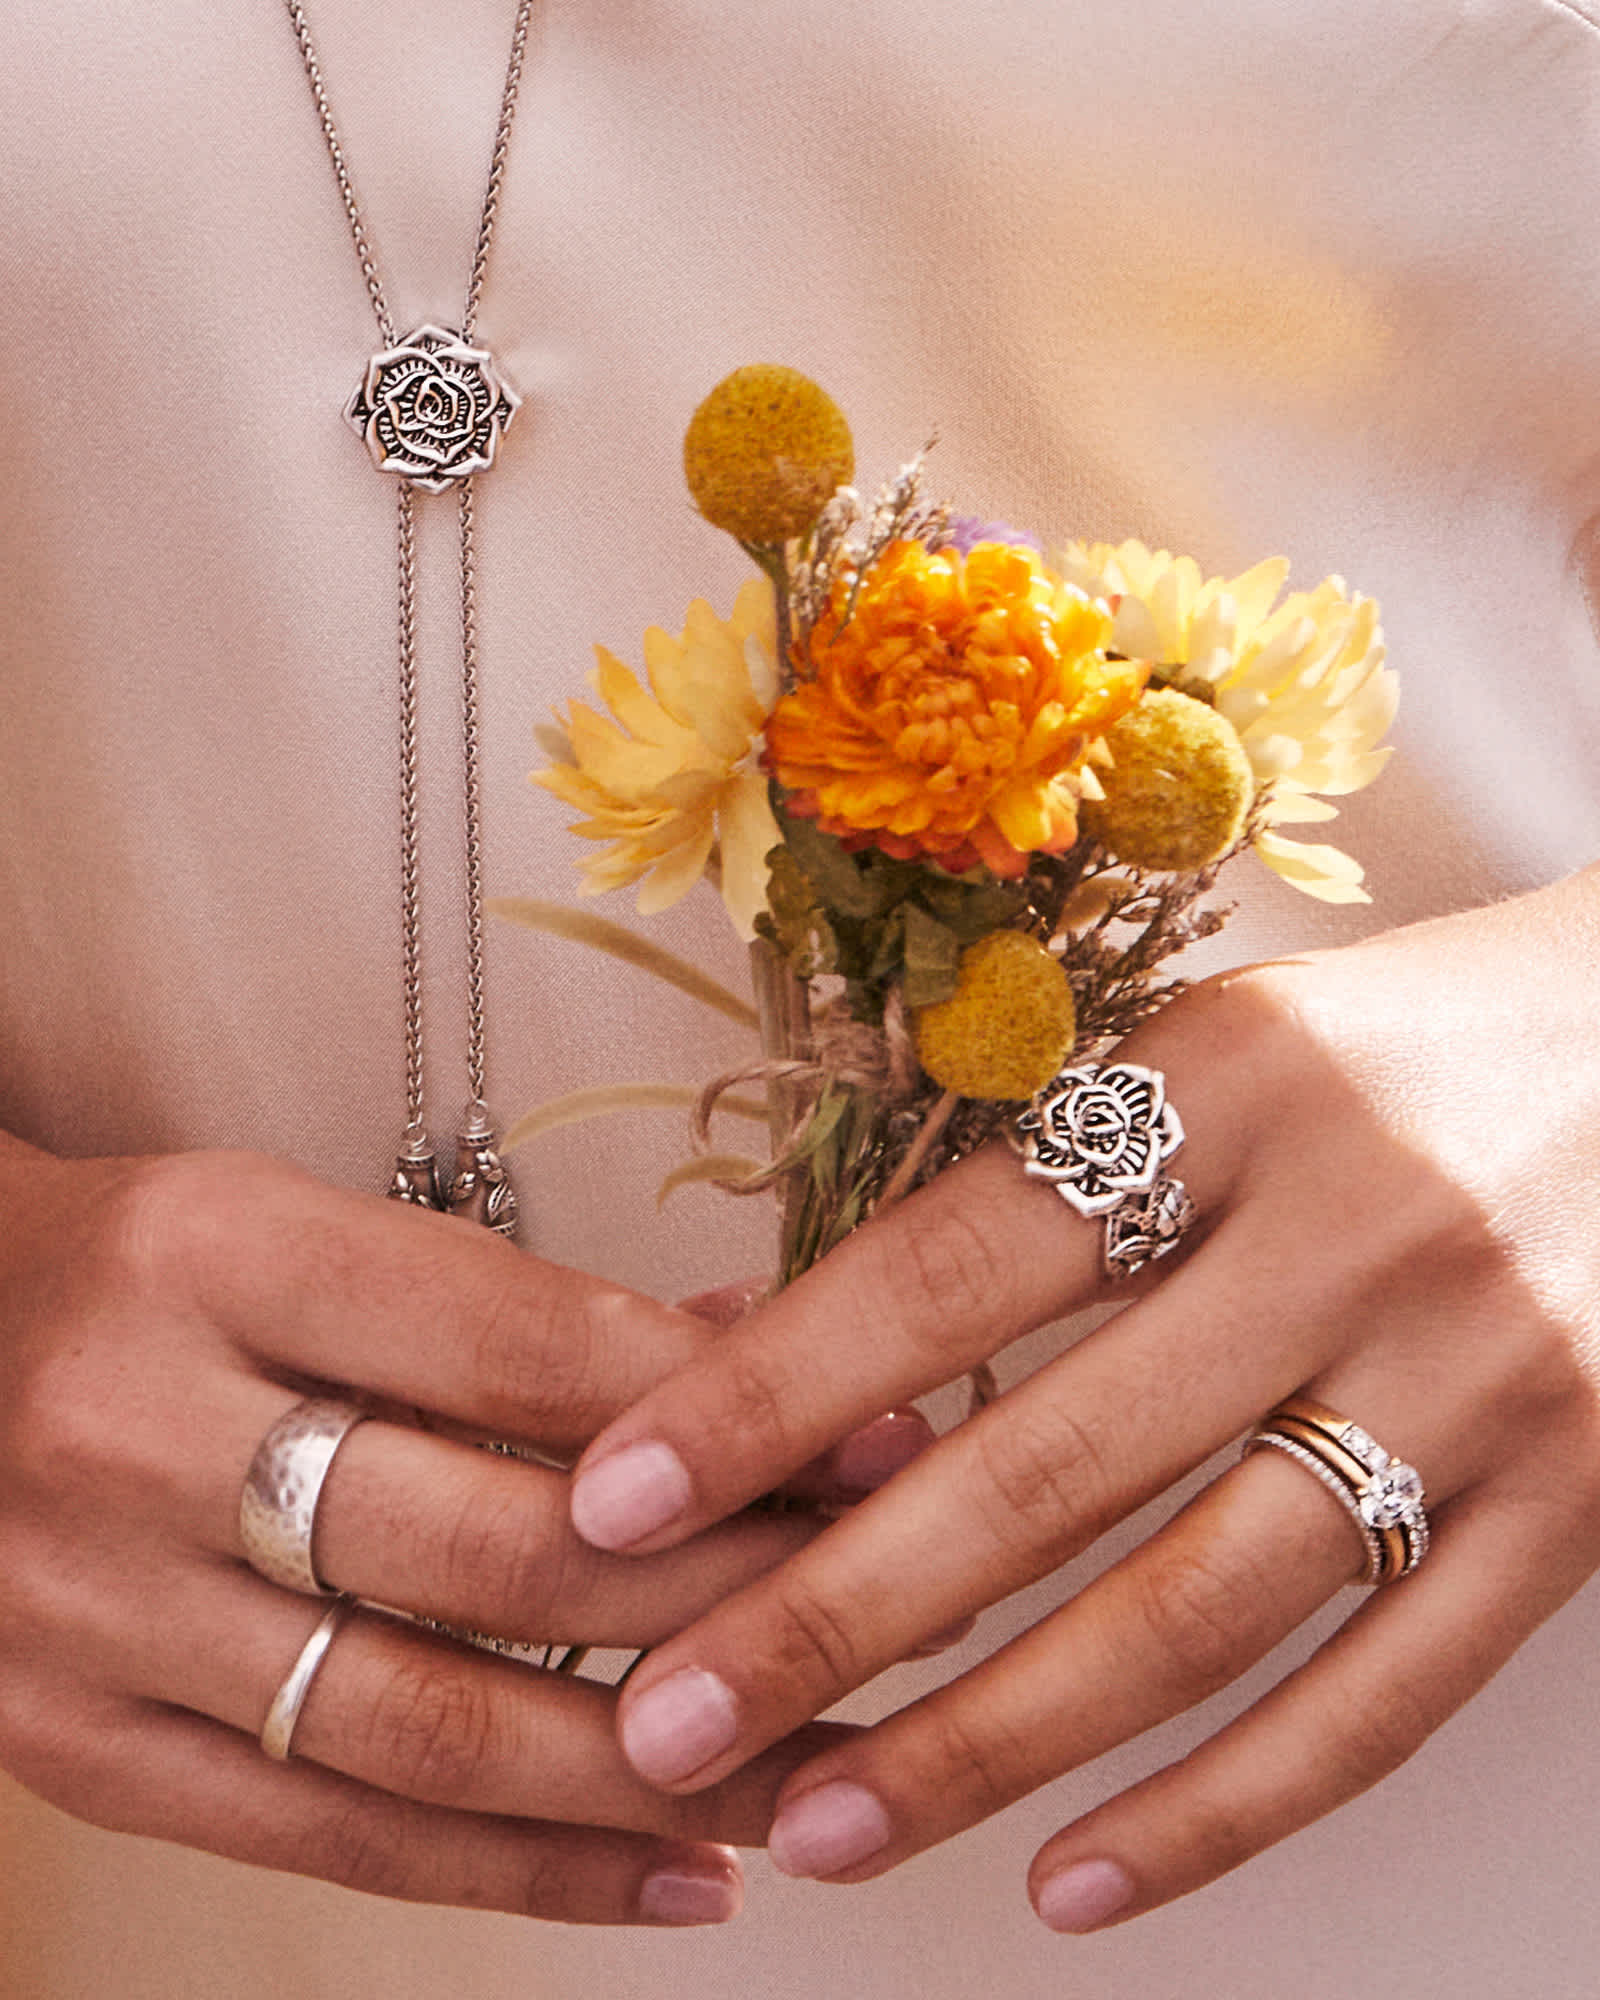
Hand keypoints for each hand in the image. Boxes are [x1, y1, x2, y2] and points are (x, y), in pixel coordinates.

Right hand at [0, 1138, 908, 1925]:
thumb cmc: (135, 1270)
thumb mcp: (294, 1221)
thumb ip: (504, 1302)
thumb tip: (740, 1351)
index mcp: (209, 1251)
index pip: (512, 1346)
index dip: (711, 1415)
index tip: (868, 1445)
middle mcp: (134, 1429)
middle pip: (490, 1551)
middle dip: (720, 1595)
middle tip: (882, 1609)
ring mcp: (89, 1610)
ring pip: (427, 1725)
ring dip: (655, 1768)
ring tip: (820, 1770)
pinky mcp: (71, 1748)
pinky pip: (330, 1839)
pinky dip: (521, 1878)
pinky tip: (674, 1878)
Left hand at [565, 863, 1599, 1929]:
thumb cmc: (1406, 1050)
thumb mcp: (1220, 1053)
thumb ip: (1030, 1189)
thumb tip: (781, 1349)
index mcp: (1237, 1082)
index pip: (953, 1266)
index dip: (768, 1394)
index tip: (615, 1500)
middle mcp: (1361, 1230)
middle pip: (1053, 1463)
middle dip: (832, 1614)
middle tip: (670, 1720)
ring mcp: (1485, 1382)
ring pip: (1197, 1608)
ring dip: (991, 1742)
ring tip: (827, 1827)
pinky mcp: (1581, 1508)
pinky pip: (1382, 1699)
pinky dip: (1220, 1808)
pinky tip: (1075, 1878)